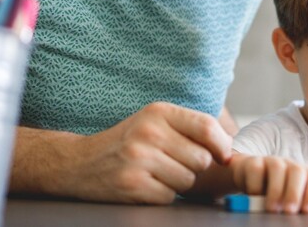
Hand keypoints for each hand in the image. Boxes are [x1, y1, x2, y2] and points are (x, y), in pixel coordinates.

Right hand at [47, 102, 233, 203]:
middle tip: (172, 164)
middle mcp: (149, 132)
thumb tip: (229, 151)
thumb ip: (189, 129)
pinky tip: (145, 185)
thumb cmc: (126, 143)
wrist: (78, 163)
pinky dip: (162, 195)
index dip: (222, 145)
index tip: (222, 156)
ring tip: (156, 173)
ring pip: (188, 180)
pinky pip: (170, 196)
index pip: (206, 127)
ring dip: (178, 183)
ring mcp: (139, 159)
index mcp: (158, 112)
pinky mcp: (133, 185)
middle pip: (201, 159)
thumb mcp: (154, 122)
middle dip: (194, 167)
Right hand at [230, 155, 307, 213]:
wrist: (248, 178)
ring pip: (277, 168)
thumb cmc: (275, 192)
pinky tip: (254, 197)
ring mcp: (271, 161)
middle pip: (297, 171)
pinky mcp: (252, 162)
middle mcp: (289, 165)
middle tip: (289, 211)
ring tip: (272, 208)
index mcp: (303, 174)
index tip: (307, 211)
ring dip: (275, 190)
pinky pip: (256, 169)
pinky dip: (256, 185)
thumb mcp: (292, 199)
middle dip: (294, 193)